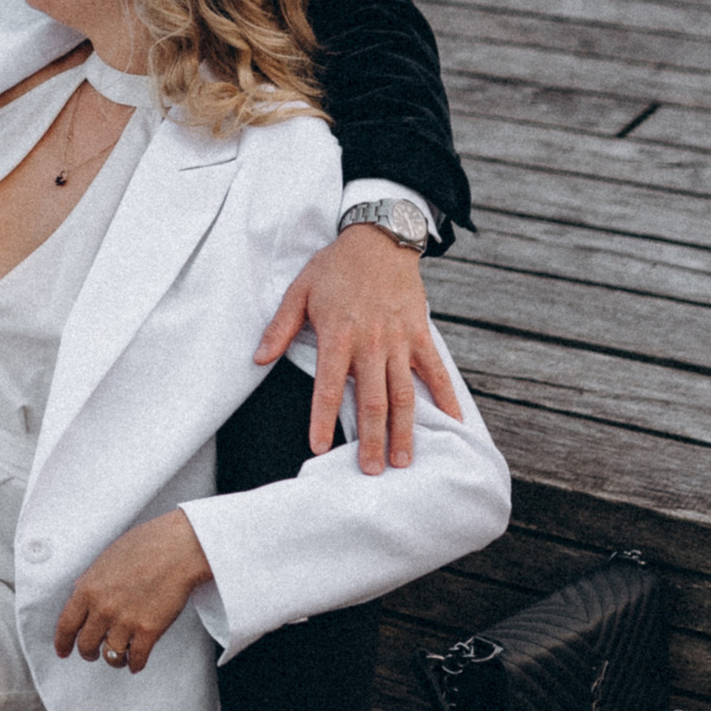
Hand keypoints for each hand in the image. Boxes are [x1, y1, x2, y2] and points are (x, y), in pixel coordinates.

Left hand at [55, 512, 211, 669]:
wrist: (178, 549)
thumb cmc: (145, 546)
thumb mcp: (106, 558)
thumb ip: (91, 579)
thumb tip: (80, 591)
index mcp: (88, 589)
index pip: (66, 625)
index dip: (62, 642)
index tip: (63, 651)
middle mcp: (103, 609)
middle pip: (86, 645)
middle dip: (87, 653)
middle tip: (91, 654)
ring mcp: (125, 621)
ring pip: (110, 656)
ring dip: (113, 660)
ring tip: (117, 657)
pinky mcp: (149, 631)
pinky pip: (136, 658)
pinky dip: (134, 664)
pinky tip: (135, 662)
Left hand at [254, 228, 461, 474]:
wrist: (378, 239)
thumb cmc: (335, 267)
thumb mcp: (299, 290)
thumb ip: (280, 328)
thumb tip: (258, 359)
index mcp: (337, 336)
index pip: (327, 388)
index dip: (322, 420)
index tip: (319, 449)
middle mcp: (370, 344)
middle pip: (371, 401)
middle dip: (370, 440)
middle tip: (371, 471)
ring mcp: (398, 341)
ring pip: (403, 393)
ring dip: (404, 430)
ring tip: (404, 461)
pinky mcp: (420, 335)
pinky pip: (435, 372)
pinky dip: (446, 398)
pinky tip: (453, 424)